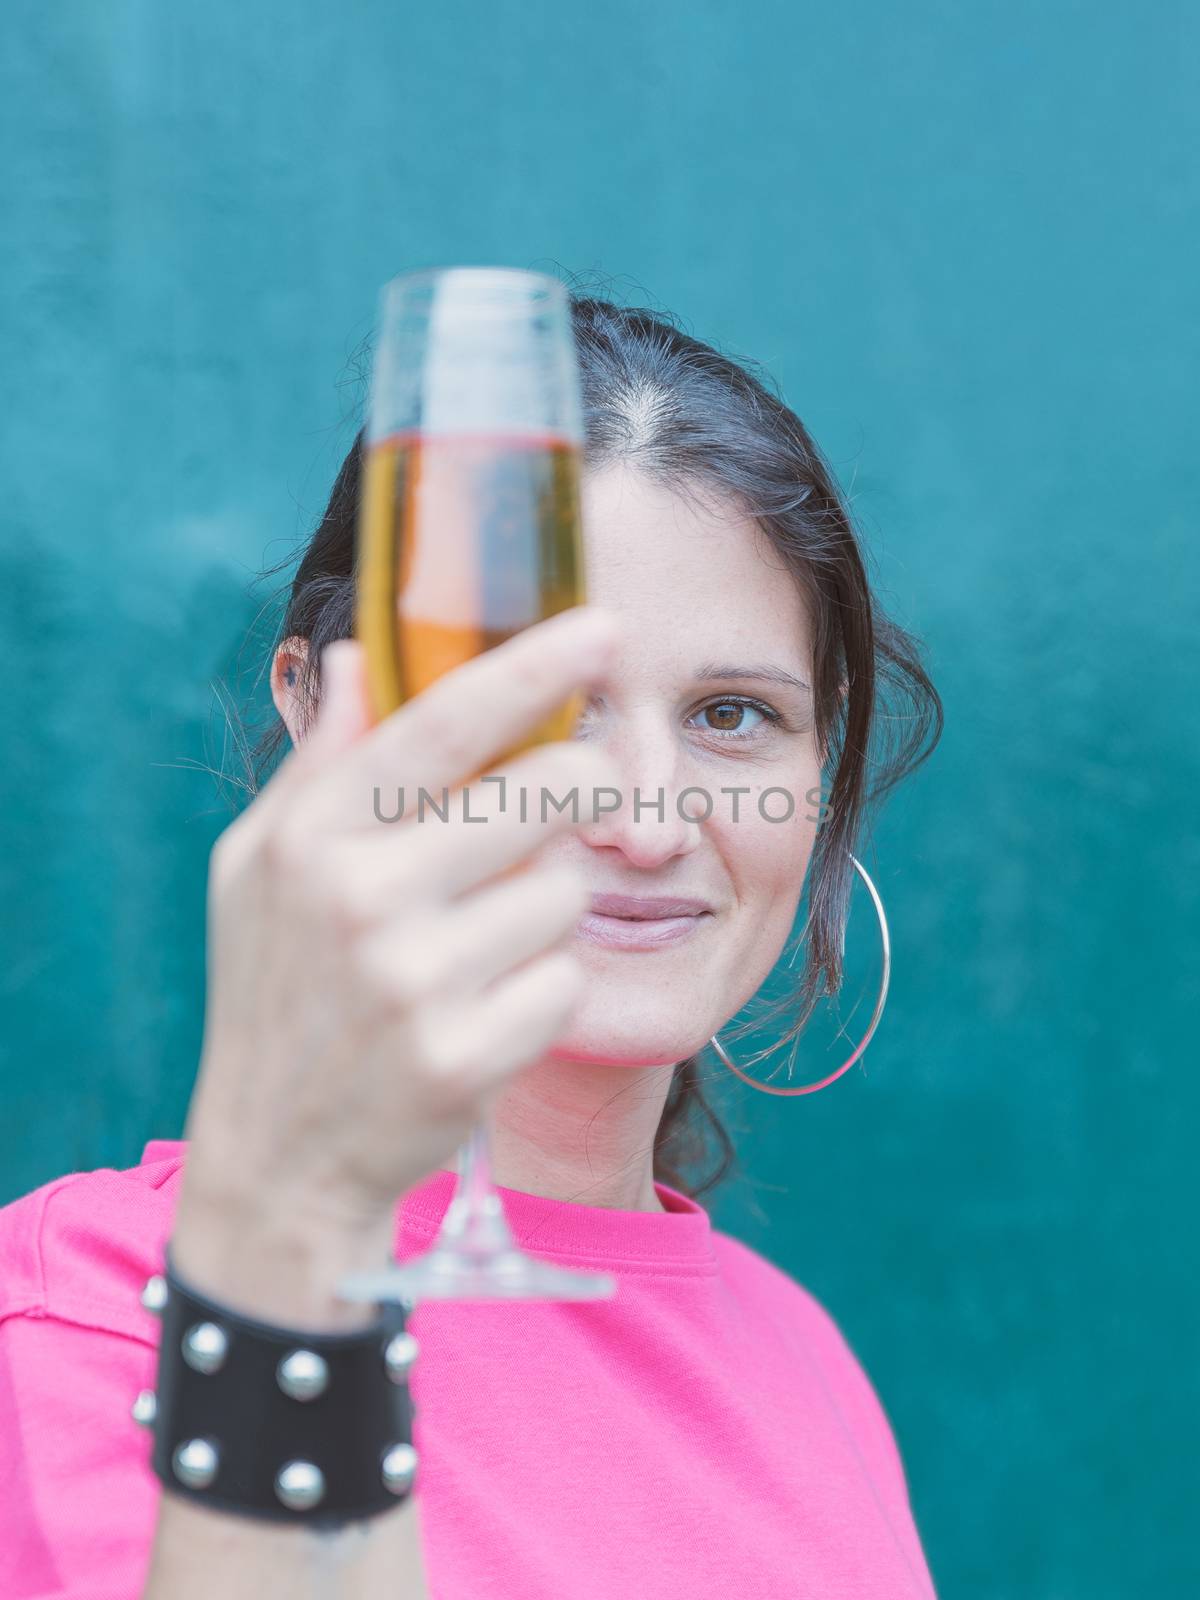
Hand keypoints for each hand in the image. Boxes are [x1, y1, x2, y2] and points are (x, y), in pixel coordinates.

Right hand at [173, 606, 619, 1306]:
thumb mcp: (261, 869)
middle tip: (572, 800)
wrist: (278, 1163)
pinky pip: (564, 982)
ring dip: (543, 912)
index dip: (533, 666)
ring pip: (565, 893)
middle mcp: (359, 899)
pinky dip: (539, 993)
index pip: (443, 723)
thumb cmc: (277, 993)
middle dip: (578, 789)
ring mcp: (413, 984)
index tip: (604, 627)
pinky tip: (482, 1015)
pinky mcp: (465, 1058)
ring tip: (480, 948)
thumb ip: (321, 759)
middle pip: (544, 794)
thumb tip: (358, 651)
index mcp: (311, 836)